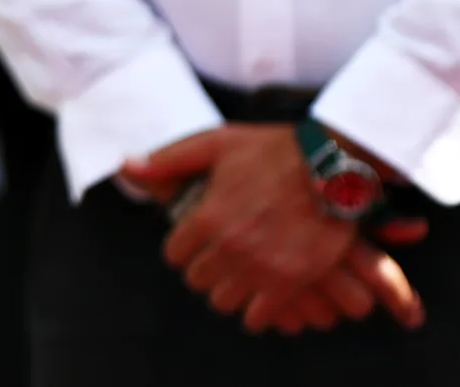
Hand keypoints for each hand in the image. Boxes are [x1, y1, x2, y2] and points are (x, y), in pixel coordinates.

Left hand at [123, 127, 408, 330]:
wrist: (333, 165)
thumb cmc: (273, 150)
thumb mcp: (216, 144)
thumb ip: (169, 160)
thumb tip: (126, 166)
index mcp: (207, 216)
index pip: (175, 254)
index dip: (183, 248)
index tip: (195, 243)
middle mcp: (230, 246)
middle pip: (198, 280)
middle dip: (204, 269)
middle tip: (218, 259)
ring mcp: (260, 267)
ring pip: (224, 301)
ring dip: (228, 290)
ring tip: (239, 277)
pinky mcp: (291, 282)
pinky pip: (259, 316)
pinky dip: (257, 311)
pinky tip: (262, 296)